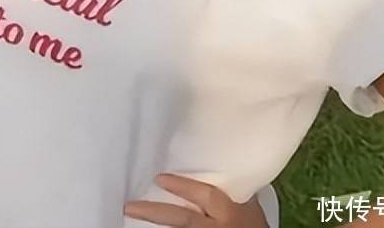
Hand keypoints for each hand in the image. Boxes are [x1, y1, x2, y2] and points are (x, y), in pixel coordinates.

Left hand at [125, 174, 269, 226]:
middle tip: (129, 206)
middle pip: (183, 220)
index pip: (205, 196)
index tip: (160, 178)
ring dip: (155, 222)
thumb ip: (233, 187)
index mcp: (229, 211)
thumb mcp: (247, 203)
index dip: (183, 187)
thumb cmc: (254, 224)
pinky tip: (148, 227)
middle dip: (155, 213)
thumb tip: (218, 162)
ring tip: (132, 212)